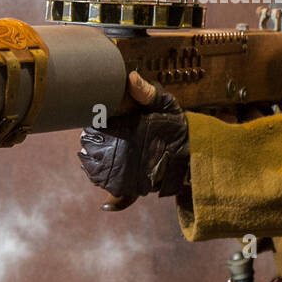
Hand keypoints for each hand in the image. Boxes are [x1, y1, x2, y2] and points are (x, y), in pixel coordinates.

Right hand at [77, 71, 189, 211]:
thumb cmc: (174, 120)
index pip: (96, 127)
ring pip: (101, 172)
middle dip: (90, 150)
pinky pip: (122, 195)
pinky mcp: (135, 182)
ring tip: (96, 168)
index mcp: (120, 127)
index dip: (91, 127)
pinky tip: (107, 204)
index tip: (92, 125)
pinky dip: (115, 202)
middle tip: (91, 147)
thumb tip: (132, 77)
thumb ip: (147, 91)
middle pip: (94, 151)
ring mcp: (124, 166)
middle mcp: (118, 147)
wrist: (191, 143)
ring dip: (96, 172)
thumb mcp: (163, 103)